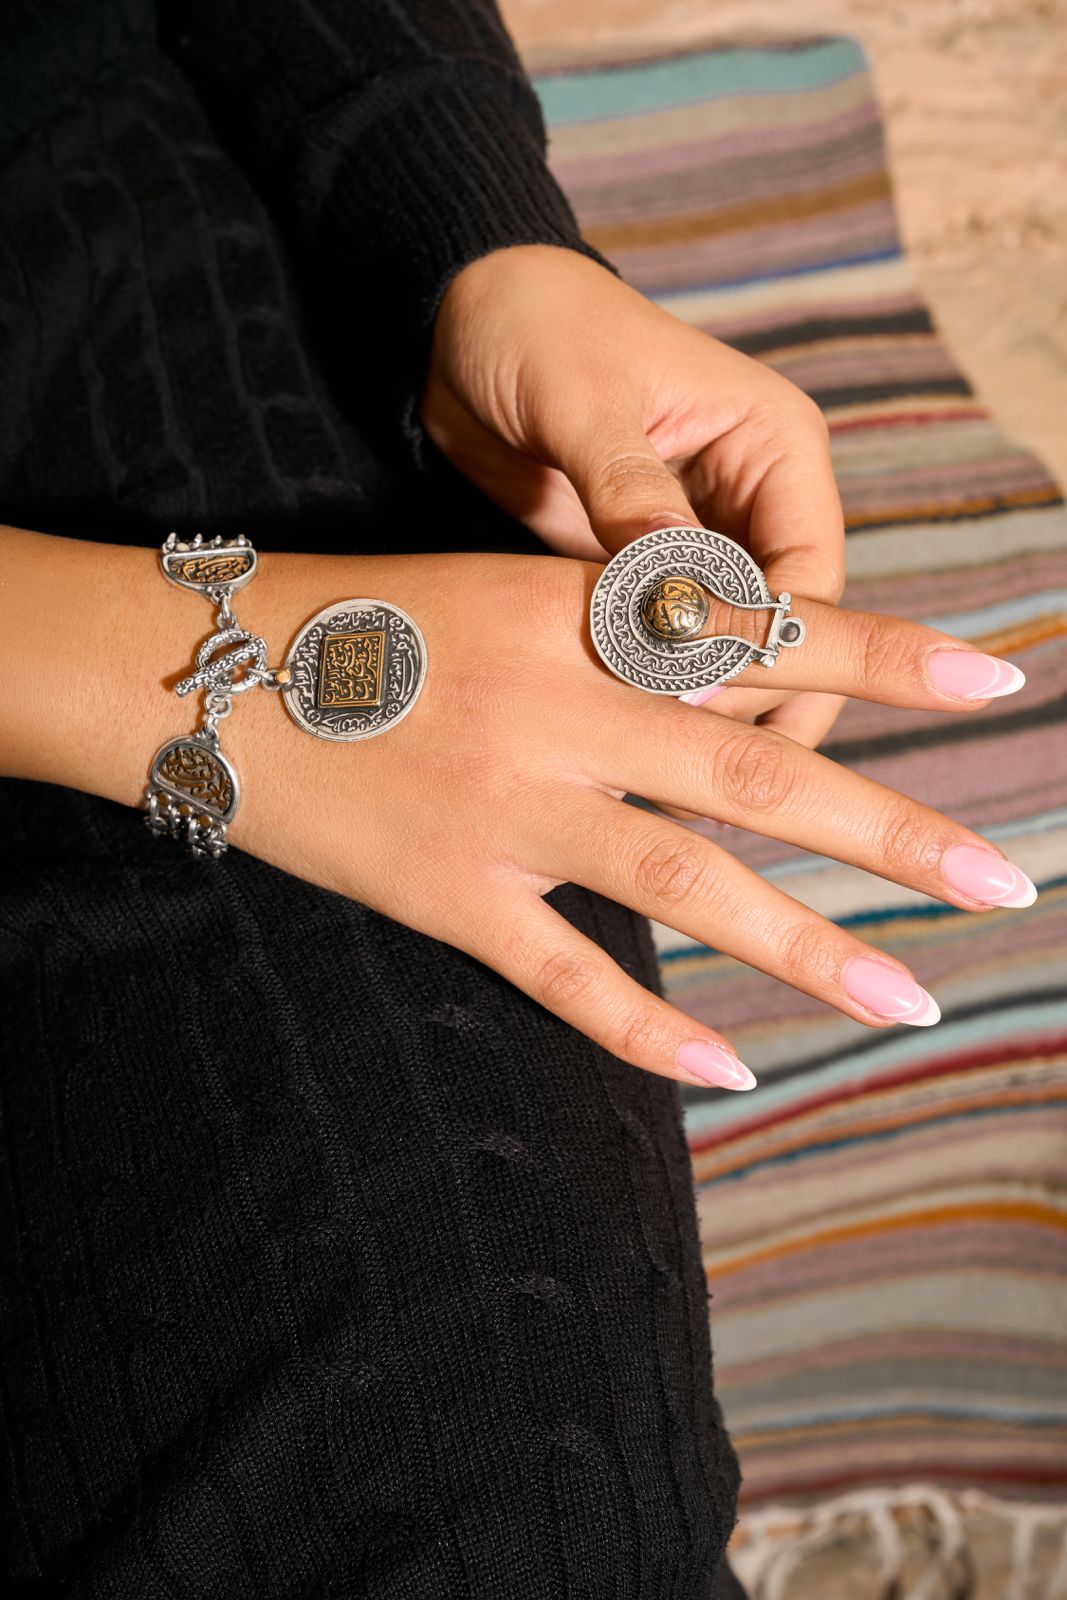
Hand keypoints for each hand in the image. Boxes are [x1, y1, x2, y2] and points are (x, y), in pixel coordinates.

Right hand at [9, 532, 1029, 1093]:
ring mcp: (509, 814)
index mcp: (575, 623)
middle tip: (1001, 880)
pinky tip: (732, 1066)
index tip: (1000, 677)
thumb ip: (618, 633)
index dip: (886, 656)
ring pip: (686, 884)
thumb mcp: (502, 591)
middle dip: (892, 832)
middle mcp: (560, 713)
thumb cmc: (365, 618)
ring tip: (909, 998)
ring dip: (808, 948)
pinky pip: (568, 976)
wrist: (211, 671)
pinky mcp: (452, 897)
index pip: (763, 638)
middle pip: (758, 776)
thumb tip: (748, 675)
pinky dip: (653, 1026)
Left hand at [423, 243, 847, 750]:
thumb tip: (674, 581)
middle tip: (708, 789)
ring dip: (713, 716)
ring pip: (737, 654)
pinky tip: (633, 752)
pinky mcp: (646, 574)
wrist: (459, 325)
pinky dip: (660, 698)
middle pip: (793, 631)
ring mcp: (704, 543)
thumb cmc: (534, 329)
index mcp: (772, 446)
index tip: (701, 699)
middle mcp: (755, 499)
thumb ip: (630, 491)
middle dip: (760, 706)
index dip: (770, 647)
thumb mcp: (583, 400)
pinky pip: (672, 651)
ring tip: (676, 797)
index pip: (812, 575)